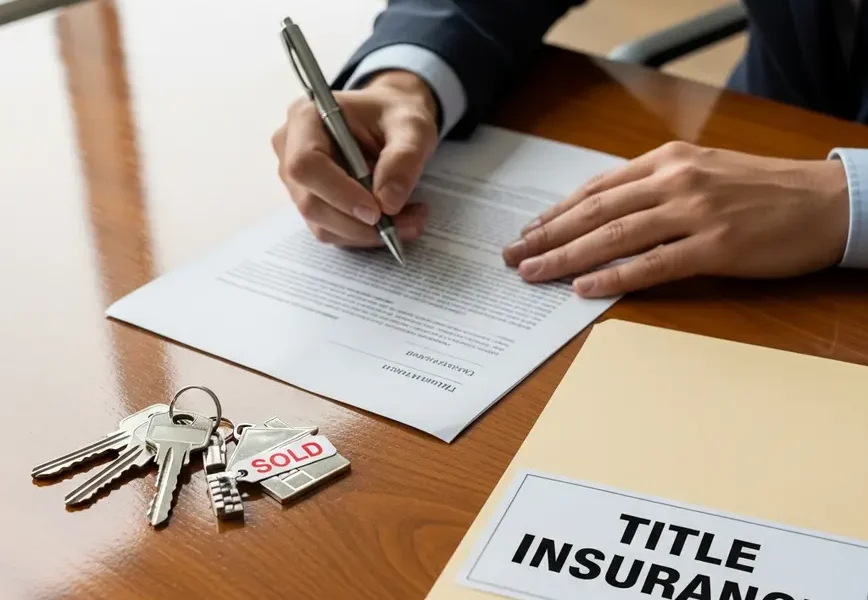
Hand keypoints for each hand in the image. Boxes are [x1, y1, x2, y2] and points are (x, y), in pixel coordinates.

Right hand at [272, 71, 438, 245]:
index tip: (377, 211)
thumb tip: (388, 202)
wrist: (392, 121)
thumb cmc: (395, 115)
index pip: (306, 165)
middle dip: (359, 223)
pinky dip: (365, 234)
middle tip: (408, 222)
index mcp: (306, 118)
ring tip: (411, 220)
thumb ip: (404, 158)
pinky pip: (333, 230)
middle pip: (311, 202)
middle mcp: (291, 149)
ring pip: (323, 224)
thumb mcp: (412, 126)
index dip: (339, 193)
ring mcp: (298, 180)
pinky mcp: (312, 201)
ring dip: (367, 233)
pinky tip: (396, 222)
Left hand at [502, 142, 849, 296]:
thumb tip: (606, 212)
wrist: (826, 201)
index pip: (597, 189)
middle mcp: (674, 182)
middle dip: (547, 235)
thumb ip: (655, 187)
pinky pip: (652, 265)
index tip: (529, 229)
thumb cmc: (762, 189)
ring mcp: (694, 213)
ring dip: (566, 257)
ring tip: (533, 272)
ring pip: (614, 237)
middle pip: (595, 212)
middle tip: (512, 255)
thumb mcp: (703, 171)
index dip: (557, 211)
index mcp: (668, 161)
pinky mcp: (714, 247)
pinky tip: (582, 288)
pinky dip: (613, 277)